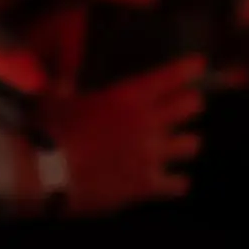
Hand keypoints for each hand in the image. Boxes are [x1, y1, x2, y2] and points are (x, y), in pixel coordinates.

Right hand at [38, 58, 207, 214]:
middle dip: (190, 103)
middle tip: (190, 104)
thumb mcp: (54, 99)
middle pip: (190, 106)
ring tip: (182, 144)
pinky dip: (176, 182)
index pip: (169, 76)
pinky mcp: (148, 185)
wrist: (48, 174)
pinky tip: (174, 182)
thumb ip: (64, 88)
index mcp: (127, 97)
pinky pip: (179, 183)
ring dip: (185, 143)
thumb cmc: (50, 131)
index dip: (188, 68)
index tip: (199, 64)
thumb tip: (63, 84)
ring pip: (191, 144)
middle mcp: (147, 122)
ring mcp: (151, 154)